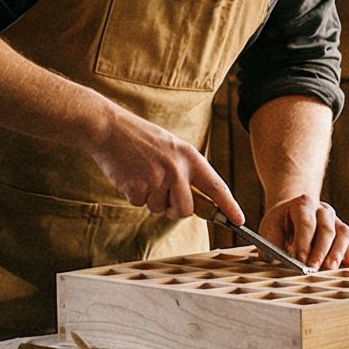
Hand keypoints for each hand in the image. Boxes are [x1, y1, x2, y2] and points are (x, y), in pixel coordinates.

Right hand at [89, 104, 241, 223]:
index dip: (229, 206)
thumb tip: (194, 204)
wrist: (109, 127)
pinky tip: (129, 175)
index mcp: (190, 157)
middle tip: (163, 196)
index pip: (216, 186)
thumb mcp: (172, 148)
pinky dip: (133, 195)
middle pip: (185, 210)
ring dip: (150, 199)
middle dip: (174, 210)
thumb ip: (185, 172)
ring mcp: (157, 177)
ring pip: (159, 209)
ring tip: (142, 174)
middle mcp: (177, 168)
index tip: (239, 220)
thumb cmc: (141, 140)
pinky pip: (139, 204)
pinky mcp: (136, 185)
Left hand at [261, 195, 348, 269]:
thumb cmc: (280, 225)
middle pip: (326, 229)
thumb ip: (273, 243)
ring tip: (330, 268)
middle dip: (320, 251)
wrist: (292, 214)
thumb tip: (277, 259)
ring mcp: (335, 219)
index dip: (303, 242)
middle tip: (313, 269)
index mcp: (303, 204)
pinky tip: (348, 264)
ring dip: (337, 253)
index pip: (306, 223)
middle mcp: (323, 209)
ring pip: (342, 234)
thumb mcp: (270, 229)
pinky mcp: (343, 231)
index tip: (299, 260)